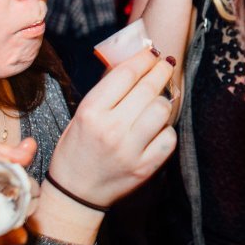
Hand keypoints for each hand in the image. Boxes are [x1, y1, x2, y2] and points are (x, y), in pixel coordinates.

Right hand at [45, 47, 176, 209]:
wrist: (75, 192)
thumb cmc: (76, 148)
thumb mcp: (82, 115)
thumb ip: (107, 92)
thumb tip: (135, 65)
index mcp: (91, 112)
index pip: (126, 74)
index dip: (143, 58)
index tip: (151, 53)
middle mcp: (111, 129)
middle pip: (148, 89)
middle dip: (160, 71)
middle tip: (165, 65)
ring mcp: (130, 150)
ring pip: (162, 110)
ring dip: (164, 101)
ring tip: (158, 100)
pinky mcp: (145, 167)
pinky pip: (168, 138)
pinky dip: (166, 129)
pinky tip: (157, 128)